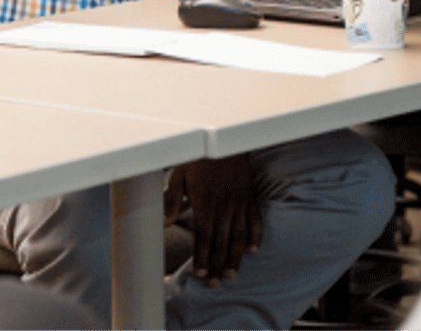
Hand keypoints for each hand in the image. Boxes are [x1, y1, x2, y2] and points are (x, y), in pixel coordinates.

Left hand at [165, 155, 262, 286]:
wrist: (224, 138)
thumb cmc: (199, 155)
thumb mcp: (179, 173)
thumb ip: (172, 199)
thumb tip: (164, 221)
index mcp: (204, 201)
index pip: (203, 236)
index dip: (202, 257)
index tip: (200, 274)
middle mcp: (224, 205)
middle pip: (221, 241)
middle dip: (217, 264)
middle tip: (215, 283)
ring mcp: (239, 202)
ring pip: (239, 235)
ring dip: (235, 257)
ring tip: (231, 274)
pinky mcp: (249, 196)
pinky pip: (255, 219)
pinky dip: (255, 236)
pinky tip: (253, 251)